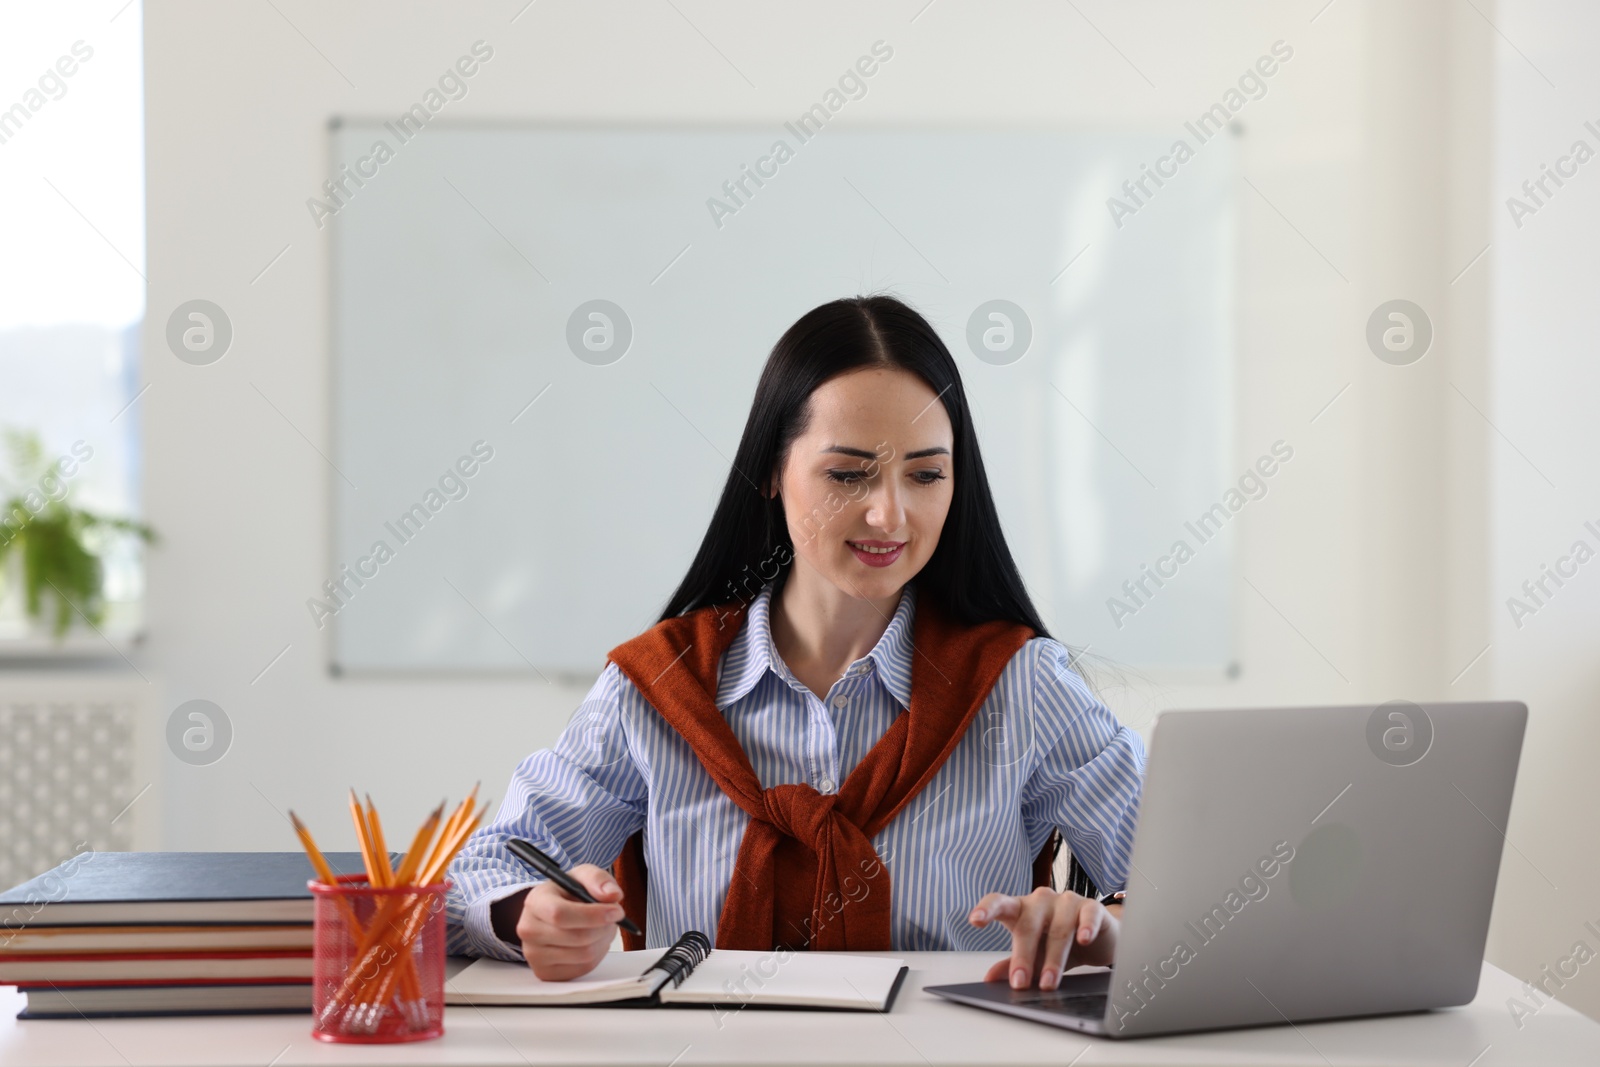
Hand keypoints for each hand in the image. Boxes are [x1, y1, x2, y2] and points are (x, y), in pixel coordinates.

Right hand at [513, 864, 624, 980]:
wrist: (551, 913)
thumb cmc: (567, 893)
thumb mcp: (581, 876)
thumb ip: (598, 879)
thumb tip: (613, 895)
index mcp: (535, 902)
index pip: (561, 915)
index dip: (593, 915)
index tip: (616, 911)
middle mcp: (528, 930)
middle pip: (577, 938)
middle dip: (604, 927)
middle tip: (614, 917)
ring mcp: (534, 955)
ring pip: (584, 955)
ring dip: (603, 940)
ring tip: (603, 927)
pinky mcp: (545, 972)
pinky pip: (583, 968)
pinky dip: (597, 955)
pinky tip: (594, 941)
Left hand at [969, 887, 1118, 990]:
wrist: (1097, 938)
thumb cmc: (1059, 943)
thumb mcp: (1035, 955)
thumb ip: (1012, 963)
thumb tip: (989, 978)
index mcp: (1021, 909)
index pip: (1000, 903)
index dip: (987, 909)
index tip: (975, 921)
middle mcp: (1041, 900)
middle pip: (1028, 925)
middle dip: (1023, 957)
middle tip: (1020, 983)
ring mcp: (1066, 901)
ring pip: (1058, 928)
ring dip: (1053, 959)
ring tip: (1048, 983)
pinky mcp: (1091, 907)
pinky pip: (1087, 915)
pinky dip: (1085, 927)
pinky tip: (1084, 939)